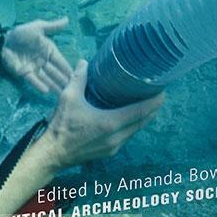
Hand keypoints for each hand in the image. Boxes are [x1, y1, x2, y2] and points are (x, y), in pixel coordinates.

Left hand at [1, 17, 72, 94]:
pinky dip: (39, 85)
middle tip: (74, 89)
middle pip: (56, 72)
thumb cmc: (21, 33)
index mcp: (49, 51)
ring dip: (55, 85)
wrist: (4, 40)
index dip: (68, 69)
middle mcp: (43, 61)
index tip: (78, 77)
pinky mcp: (24, 73)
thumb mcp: (38, 27)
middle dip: (64, 80)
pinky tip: (47, 91)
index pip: (61, 61)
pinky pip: (33, 80)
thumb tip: (67, 19)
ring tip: (63, 93)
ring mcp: (34, 68)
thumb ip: (53, 26)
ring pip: (47, 78)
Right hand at [41, 60, 163, 170]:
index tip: (162, 92)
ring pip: (136, 130)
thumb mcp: (68, 98)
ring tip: (147, 104)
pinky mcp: (110, 151)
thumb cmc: (62, 125)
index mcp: (111, 122)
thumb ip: (78, 78)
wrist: (53, 154)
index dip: (153, 102)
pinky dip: (133, 126)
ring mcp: (114, 146)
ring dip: (143, 118)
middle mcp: (117, 136)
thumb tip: (85, 62)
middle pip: (142, 122)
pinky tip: (130, 118)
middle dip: (152, 109)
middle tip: (158, 94)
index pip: (140, 111)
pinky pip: (127, 136)